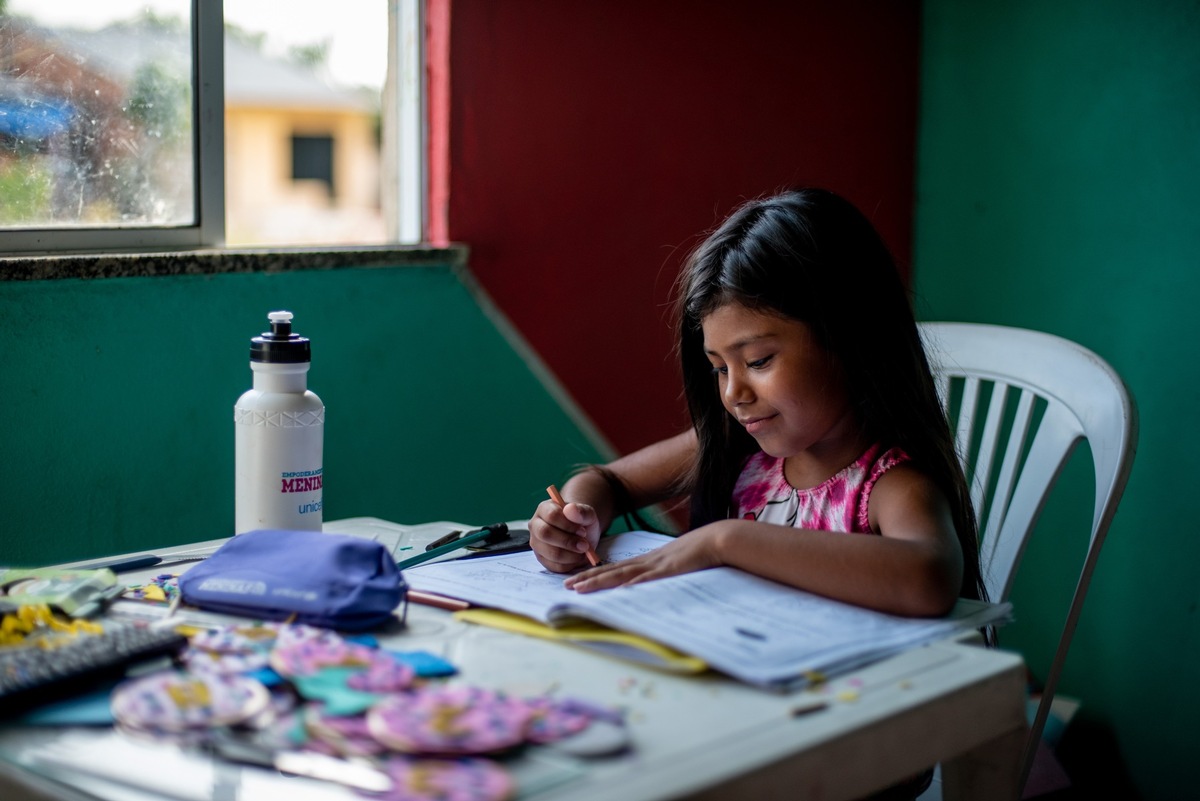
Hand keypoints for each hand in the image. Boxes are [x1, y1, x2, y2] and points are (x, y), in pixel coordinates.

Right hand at [529, 498, 601, 572]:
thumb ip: (582, 511)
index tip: (583, 531)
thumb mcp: (587, 514)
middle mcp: (536, 526)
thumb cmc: (581, 522)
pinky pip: (555, 566)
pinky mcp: (542, 559)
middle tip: (585, 545)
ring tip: (583, 551)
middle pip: (545, 534)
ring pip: (551, 553)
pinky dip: (570, 564)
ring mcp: (537, 543)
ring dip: (572, 555)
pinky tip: (578, 557)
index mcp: (544, 509)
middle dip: (568, 542)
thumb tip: (571, 509)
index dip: (568, 525)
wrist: (582, 534)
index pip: (551, 515)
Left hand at [564, 526, 721, 592]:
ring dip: (600, 581)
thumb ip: (663, 574)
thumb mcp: (677, 565)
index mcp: (649, 562)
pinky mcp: (670, 570)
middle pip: (612, 571)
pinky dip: (632, 585)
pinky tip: (618, 591)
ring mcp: (657, 565)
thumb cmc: (701, 553)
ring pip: (622, 574)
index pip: (616, 569)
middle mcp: (648, 562)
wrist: (718, 539)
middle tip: (566, 585)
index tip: (577, 581)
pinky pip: (647, 579)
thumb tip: (652, 585)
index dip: (595, 575)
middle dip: (588, 579)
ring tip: (580, 587)